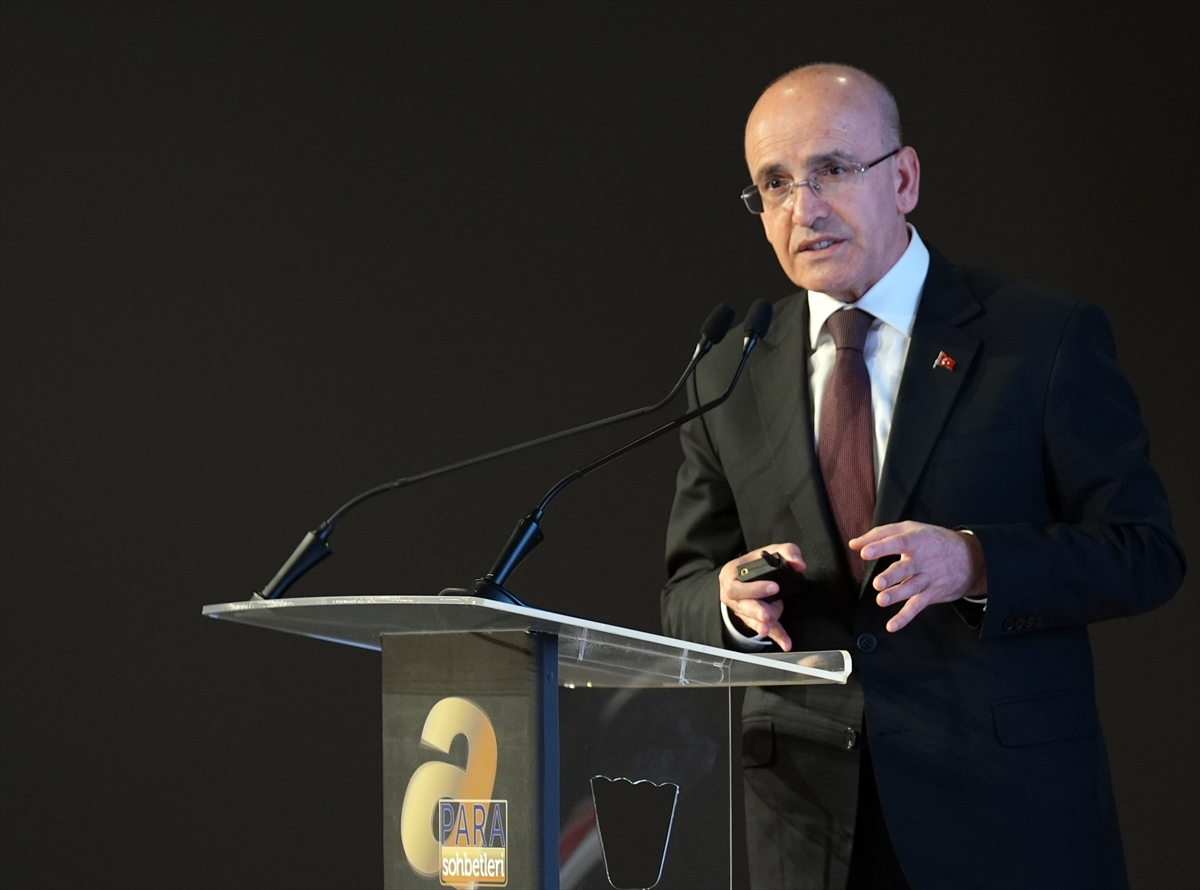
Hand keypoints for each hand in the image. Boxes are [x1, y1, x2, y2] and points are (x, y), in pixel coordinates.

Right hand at [719, 543, 805, 651]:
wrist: (748, 575)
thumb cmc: (757, 563)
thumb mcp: (771, 550)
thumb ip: (787, 552)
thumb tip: (799, 565)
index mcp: (731, 575)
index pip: (735, 585)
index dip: (754, 588)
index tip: (774, 587)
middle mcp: (734, 595)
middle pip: (742, 605)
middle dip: (755, 610)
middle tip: (767, 614)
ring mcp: (743, 609)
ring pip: (751, 619)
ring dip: (761, 625)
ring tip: (768, 629)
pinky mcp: (755, 619)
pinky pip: (766, 629)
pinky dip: (777, 636)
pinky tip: (785, 643)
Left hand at [849, 521, 986, 632]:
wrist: (971, 558)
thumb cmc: (934, 541)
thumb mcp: (909, 529)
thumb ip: (879, 535)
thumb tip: (854, 544)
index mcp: (915, 541)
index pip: (897, 542)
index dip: (881, 547)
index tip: (865, 552)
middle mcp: (922, 560)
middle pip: (905, 568)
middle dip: (891, 576)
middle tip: (878, 582)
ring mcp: (927, 578)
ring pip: (911, 588)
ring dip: (896, 595)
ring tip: (882, 600)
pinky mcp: (931, 594)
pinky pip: (917, 607)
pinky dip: (905, 617)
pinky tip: (892, 625)